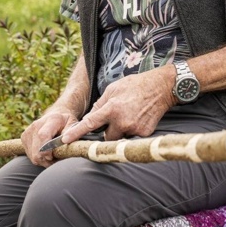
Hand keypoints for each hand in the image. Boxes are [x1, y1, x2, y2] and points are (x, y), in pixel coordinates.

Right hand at [21, 108, 78, 166]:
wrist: (55, 116)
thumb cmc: (66, 122)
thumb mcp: (73, 124)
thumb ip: (71, 132)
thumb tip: (65, 141)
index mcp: (51, 120)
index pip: (43, 136)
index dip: (47, 150)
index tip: (54, 157)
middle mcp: (37, 125)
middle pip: (36, 149)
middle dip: (46, 160)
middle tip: (56, 160)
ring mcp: (28, 131)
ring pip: (32, 155)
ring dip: (43, 160)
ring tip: (52, 156)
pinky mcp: (24, 137)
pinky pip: (29, 154)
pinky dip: (38, 157)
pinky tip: (45, 153)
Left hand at [61, 65, 175, 143]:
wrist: (161, 88)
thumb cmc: (135, 86)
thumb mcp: (113, 89)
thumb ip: (100, 105)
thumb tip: (89, 118)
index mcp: (111, 108)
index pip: (89, 123)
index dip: (76, 133)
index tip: (64, 141)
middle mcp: (122, 121)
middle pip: (106, 137)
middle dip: (108, 131)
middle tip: (117, 118)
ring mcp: (134, 129)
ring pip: (119, 139)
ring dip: (120, 132)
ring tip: (130, 116)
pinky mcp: (144, 133)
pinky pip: (132, 138)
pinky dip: (133, 131)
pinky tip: (139, 118)